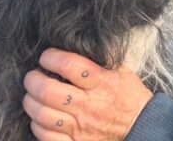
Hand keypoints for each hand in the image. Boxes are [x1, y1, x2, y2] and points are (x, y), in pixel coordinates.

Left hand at [23, 48, 152, 140]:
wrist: (142, 127)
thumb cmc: (130, 97)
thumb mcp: (122, 71)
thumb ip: (102, 58)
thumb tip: (82, 41)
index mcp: (101, 83)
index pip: (69, 65)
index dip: (51, 57)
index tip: (46, 56)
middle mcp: (89, 105)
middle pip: (48, 91)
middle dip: (33, 80)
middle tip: (32, 76)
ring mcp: (81, 127)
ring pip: (43, 114)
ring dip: (30, 102)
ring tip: (32, 96)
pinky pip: (47, 136)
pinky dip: (37, 125)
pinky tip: (40, 117)